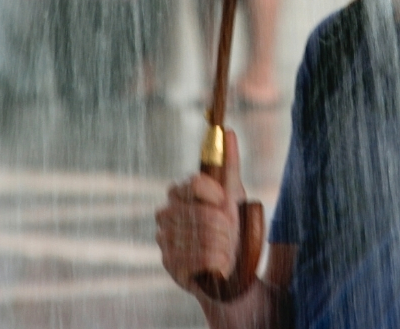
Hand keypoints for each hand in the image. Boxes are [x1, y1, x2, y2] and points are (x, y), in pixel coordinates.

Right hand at [156, 127, 246, 295]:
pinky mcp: (168, 264)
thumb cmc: (231, 226)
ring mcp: (164, 239)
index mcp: (179, 193)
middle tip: (230, 233)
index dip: (215, 195)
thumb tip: (228, 131)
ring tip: (227, 251)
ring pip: (199, 238)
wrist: (232, 267)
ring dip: (222, 246)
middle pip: (199, 213)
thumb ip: (229, 164)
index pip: (194, 183)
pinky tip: (219, 265)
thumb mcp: (234, 195)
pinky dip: (214, 263)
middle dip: (223, 226)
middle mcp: (166, 214)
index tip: (225, 204)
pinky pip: (195, 260)